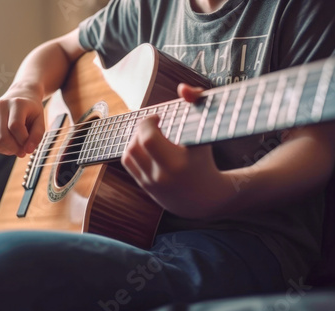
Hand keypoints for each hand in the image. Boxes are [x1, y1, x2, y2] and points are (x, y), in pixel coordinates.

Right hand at [0, 85, 44, 157]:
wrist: (19, 96)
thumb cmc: (30, 111)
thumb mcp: (40, 121)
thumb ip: (37, 136)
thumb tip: (27, 151)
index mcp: (17, 103)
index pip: (15, 127)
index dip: (23, 141)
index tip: (29, 146)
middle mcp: (0, 105)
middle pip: (2, 137)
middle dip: (14, 149)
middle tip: (21, 150)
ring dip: (4, 151)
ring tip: (13, 147)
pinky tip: (3, 145)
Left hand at [121, 84, 231, 218]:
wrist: (205, 199)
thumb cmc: (205, 161)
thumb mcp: (205, 134)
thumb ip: (197, 105)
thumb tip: (182, 88)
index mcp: (177, 164)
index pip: (148, 138)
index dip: (148, 122)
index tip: (158, 117)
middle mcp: (161, 176)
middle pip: (135, 144)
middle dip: (141, 129)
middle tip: (153, 125)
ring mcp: (151, 183)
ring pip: (128, 153)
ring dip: (135, 139)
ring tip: (150, 135)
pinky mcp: (145, 187)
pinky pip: (129, 163)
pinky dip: (133, 150)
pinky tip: (147, 146)